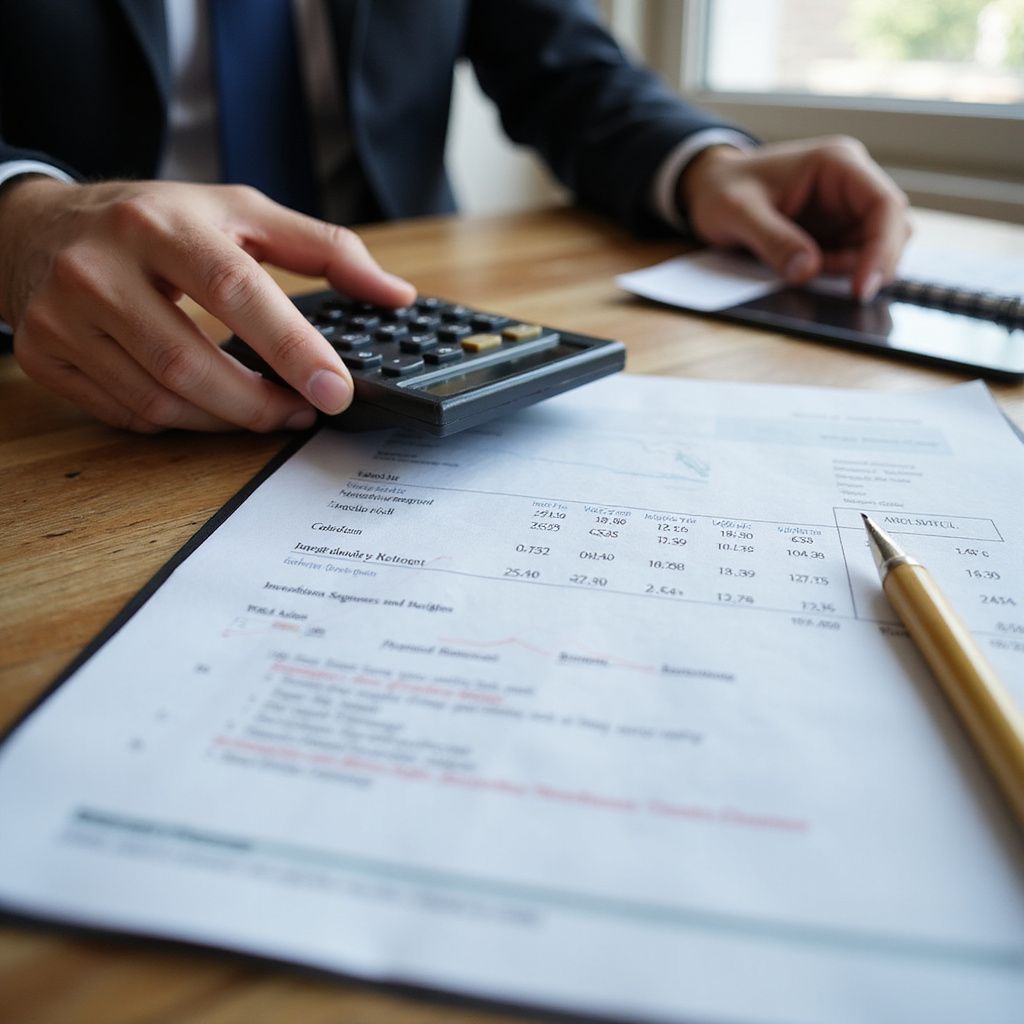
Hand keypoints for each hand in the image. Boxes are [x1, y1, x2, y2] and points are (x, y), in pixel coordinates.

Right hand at [0, 178, 415, 431]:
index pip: (236, 293)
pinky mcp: (44, 354)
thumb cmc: (155, 220)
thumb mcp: (239, 213)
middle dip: (260, 404)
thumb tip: (397, 294)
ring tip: (265, 410)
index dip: (292, 349)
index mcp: (160, 225)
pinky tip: (205, 404)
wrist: (37, 226)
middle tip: (303, 411)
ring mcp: (63, 316)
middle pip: (192, 365)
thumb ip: (324, 248)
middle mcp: (101, 269)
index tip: (336, 390)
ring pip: (160, 401)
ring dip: (225, 420)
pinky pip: (128, 414)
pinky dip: (179, 420)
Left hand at [678, 136, 910, 300]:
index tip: (862, 288)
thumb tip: (808, 271)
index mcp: (837, 163)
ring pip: (875, 246)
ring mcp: (844, 208)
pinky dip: (837, 274)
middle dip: (872, 264)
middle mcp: (850, 183)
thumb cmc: (722, 190)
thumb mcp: (738, 212)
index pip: (884, 205)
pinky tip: (803, 270)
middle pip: (891, 228)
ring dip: (850, 270)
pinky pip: (852, 258)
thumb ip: (773, 240)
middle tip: (843, 294)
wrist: (709, 189)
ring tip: (801, 268)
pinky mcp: (835, 232)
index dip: (883, 248)